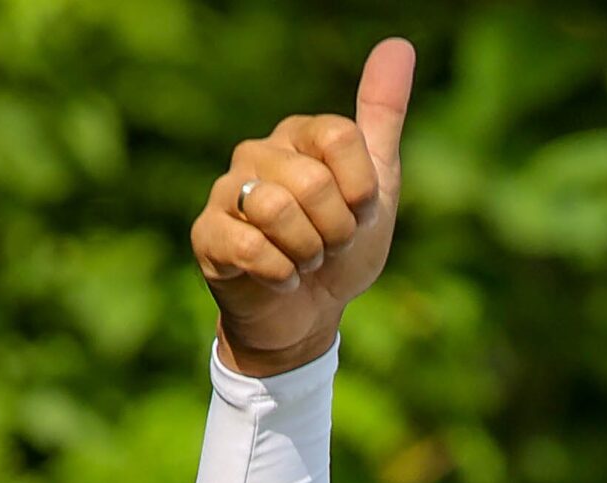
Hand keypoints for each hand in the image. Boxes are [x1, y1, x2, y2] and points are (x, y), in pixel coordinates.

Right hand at [191, 36, 415, 376]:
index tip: (359, 213)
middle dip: (336, 230)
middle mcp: (258, 153)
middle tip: (330, 246)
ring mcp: (227, 192)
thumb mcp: (377, 185)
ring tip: (306, 261)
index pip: (342, 137)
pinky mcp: (208, 235)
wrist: (310, 314)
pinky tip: (283, 280)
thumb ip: (383, 117)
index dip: (361, 191)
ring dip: (308, 253)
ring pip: (277, 209)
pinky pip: (248, 246)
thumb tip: (398, 44)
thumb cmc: (342, 248)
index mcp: (299, 135)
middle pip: (313, 181)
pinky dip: (281, 274)